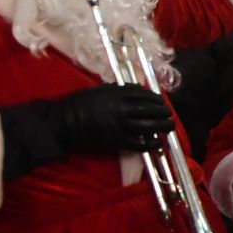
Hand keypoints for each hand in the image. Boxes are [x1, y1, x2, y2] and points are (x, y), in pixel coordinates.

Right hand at [48, 83, 173, 153]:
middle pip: (149, 109)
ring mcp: (120, 125)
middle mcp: (121, 108)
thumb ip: (116, 89)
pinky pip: (139, 143)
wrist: (62, 123)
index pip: (142, 94)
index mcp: (115, 94)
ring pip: (148, 125)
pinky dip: (151, 143)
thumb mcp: (97, 90)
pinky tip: (158, 142)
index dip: (154, 98)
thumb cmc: (77, 104)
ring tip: (170, 126)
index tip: (160, 100)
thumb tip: (135, 89)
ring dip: (162, 126)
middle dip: (163, 111)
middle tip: (169, 114)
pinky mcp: (117, 140)